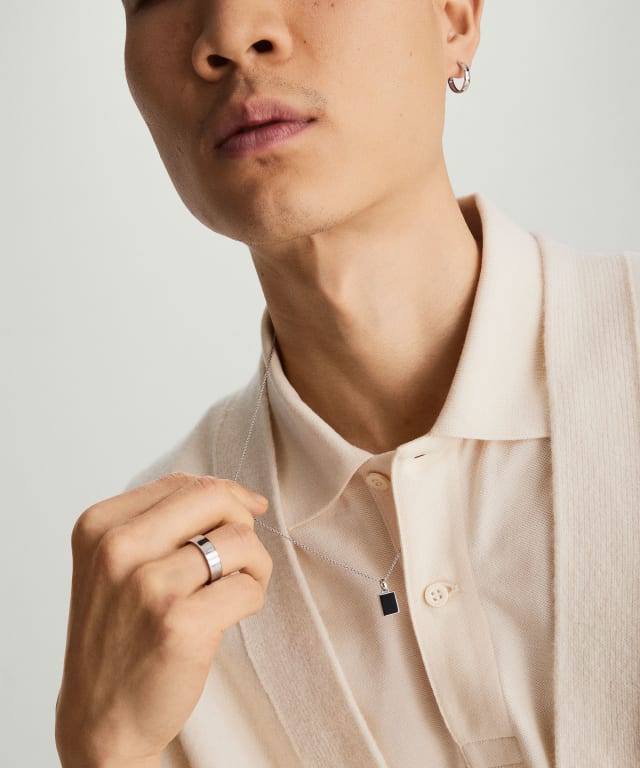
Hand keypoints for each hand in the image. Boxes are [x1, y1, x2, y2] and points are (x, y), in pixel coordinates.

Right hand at [55, 472, 272, 766]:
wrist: (102, 716)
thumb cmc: (122, 632)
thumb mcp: (118, 563)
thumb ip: (164, 519)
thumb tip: (242, 497)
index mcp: (100, 525)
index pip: (184, 482)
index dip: (224, 497)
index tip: (239, 519)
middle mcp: (118, 548)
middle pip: (214, 497)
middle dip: (243, 521)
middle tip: (239, 555)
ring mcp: (147, 586)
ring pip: (240, 540)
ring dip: (254, 564)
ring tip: (235, 588)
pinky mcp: (179, 623)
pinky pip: (249, 587)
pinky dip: (253, 597)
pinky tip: (230, 615)